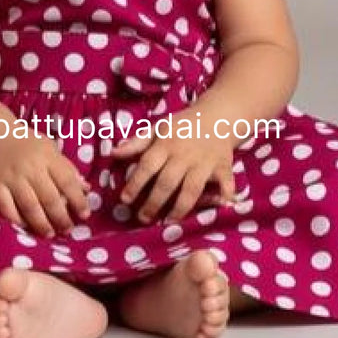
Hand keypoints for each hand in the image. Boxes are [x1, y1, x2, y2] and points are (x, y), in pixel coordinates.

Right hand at [0, 135, 91, 237]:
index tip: (84, 215)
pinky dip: (16, 219)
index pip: (67, 181)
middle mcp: (31, 168)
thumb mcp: (51, 150)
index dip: (77, 200)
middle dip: (61, 217)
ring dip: (41, 223)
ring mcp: (12, 178)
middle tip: (68, 230)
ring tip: (50, 234)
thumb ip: (68, 169)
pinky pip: (6, 207)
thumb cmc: (28, 144)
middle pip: (49, 197)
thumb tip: (86, 189)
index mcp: (48, 158)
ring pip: (29, 205)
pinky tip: (25, 227)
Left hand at [112, 129, 236, 224]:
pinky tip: (217, 209)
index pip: (147, 165)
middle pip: (167, 182)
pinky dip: (223, 197)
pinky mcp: (223, 167)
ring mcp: (205, 163)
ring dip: (179, 208)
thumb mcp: (158, 128)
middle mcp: (184, 155)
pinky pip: (224, 185)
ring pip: (191, 190)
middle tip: (142, 218)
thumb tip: (113, 153)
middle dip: (154, 203)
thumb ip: (137, 143)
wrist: (217, 116)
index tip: (124, 200)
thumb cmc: (182, 126)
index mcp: (166, 143)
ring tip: (168, 221)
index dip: (135, 183)